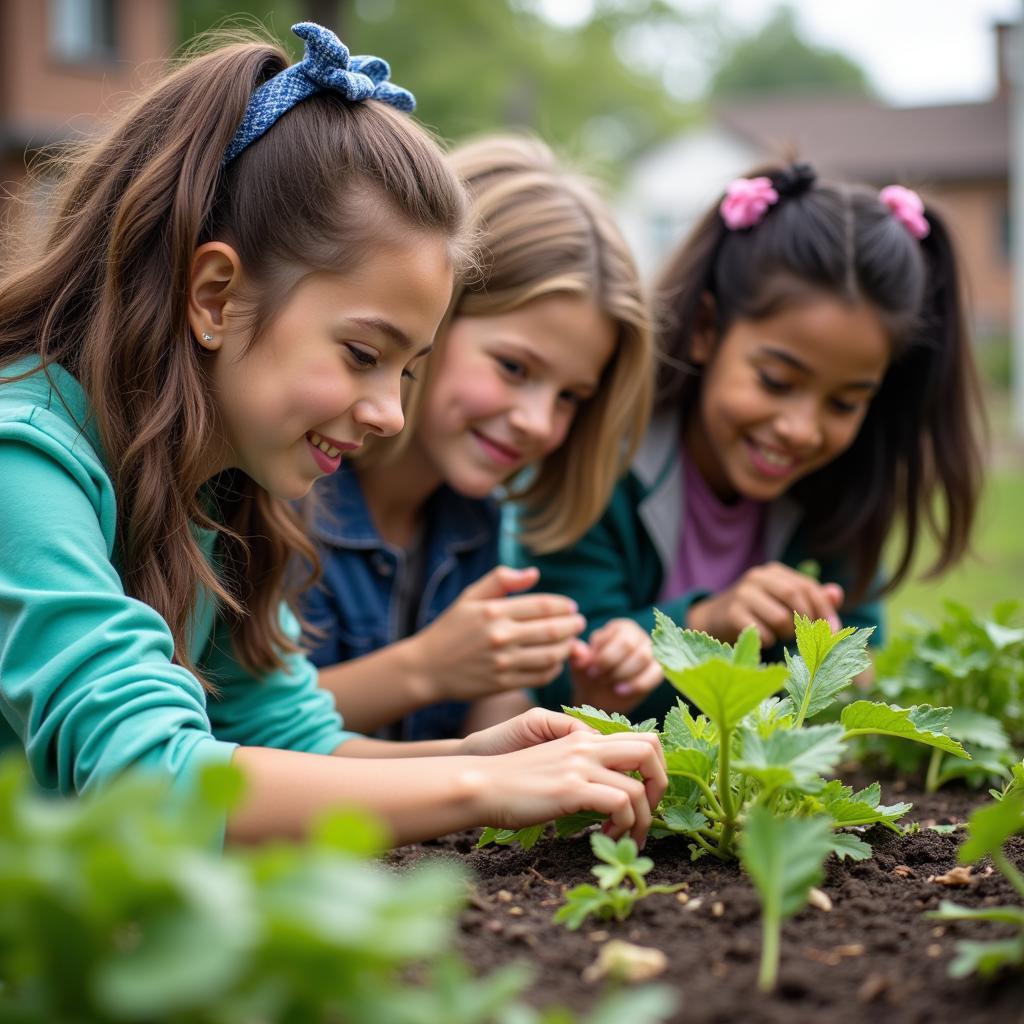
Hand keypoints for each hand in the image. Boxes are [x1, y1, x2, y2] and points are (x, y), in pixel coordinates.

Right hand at [415, 566, 584, 702]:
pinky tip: (555, 661)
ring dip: (568, 648)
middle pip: (553, 631)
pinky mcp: (503, 684)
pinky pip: (540, 676)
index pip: (543, 606)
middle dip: (573, 626)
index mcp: (494, 611)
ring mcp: (503, 663)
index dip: (564, 606)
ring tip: (571, 641)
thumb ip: (501, 580)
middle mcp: (501, 636)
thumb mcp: (470, 596)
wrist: (427, 668)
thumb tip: (534, 573)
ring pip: (552, 655)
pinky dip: (555, 668)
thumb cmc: (450, 628)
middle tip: (579, 623)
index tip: (571, 607)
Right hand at [463, 708, 666, 845]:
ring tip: (628, 836)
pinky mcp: (571, 788)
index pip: (640, 739)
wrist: (482, 785)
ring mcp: (580, 765)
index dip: (653, 768)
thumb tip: (610, 787)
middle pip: (650, 750)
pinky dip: (625, 824)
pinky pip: (621, 802)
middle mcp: (586, 745)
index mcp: (583, 737)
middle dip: (660, 785)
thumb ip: (581, 765)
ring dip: (643, 819)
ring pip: (639, 786)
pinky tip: (608, 834)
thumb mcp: (554, 764)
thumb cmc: (514, 782)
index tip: (644, 797)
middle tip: (647, 812)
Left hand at [568, 619, 663, 714]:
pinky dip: (638, 684)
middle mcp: (637, 634)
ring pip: (644, 657)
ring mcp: (651, 651)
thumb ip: (577, 655)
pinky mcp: (658, 669)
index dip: (602, 657)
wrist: (600, 698)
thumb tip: (577, 650)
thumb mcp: (579, 665)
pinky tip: (621, 691)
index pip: (613, 637)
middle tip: (599, 679)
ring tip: (610, 685)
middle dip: (612, 665)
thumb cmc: (590, 674)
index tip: (590, 671)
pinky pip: (655, 673)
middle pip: (629, 644)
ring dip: (623, 674)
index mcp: (618, 627)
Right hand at [686, 562, 843, 647]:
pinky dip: (769, 642)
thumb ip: (811, 598)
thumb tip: (837, 593)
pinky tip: (762, 639)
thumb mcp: (783, 601)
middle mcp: (757, 578)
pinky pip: (764, 634)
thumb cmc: (757, 612)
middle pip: (795, 596)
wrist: (714, 620)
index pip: (807, 586)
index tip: (835, 630)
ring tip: (778, 634)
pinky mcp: (732, 614)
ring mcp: (742, 595)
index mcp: (773, 572)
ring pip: (781, 618)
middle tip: (806, 637)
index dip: (824, 609)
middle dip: (806, 621)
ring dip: (786, 634)